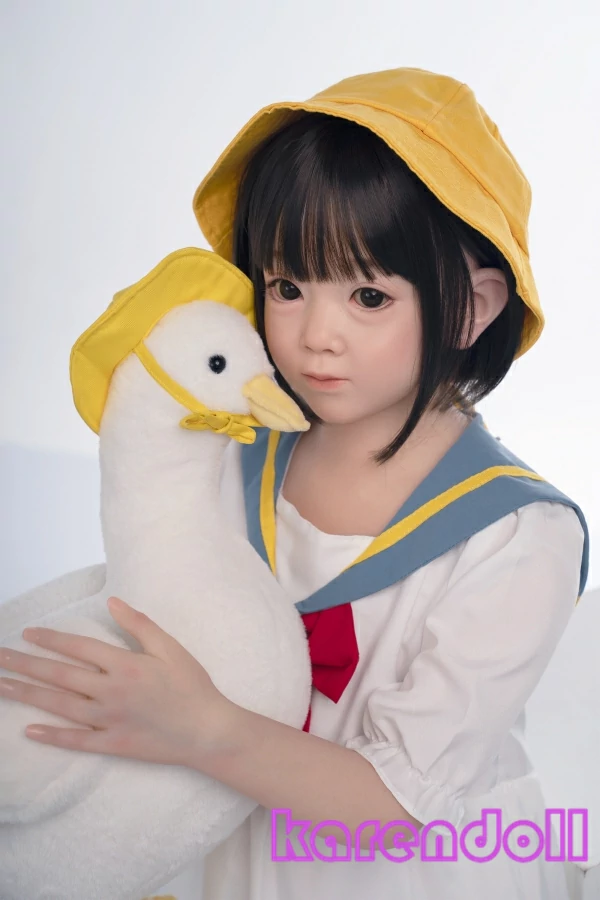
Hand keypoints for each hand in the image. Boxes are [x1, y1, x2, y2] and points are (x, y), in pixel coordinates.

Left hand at [0, 596, 233, 768]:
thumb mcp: (170, 647)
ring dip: (29, 694)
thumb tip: (112, 602)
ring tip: (2, 687)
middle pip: (60, 675)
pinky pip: (76, 740)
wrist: (208, 731)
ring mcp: (109, 720)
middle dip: (26, 664)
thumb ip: (139, 624)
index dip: (50, 639)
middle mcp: (111, 692)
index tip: (27, 634)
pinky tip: (30, 730)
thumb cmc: (192, 686)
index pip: (78, 648)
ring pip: (60, 706)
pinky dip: (52, 736)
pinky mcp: (113, 744)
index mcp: (125, 665)